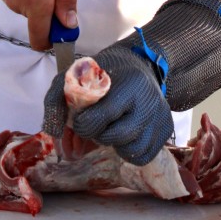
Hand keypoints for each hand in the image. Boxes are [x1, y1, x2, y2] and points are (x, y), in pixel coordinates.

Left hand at [42, 46, 173, 165]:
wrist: (142, 64)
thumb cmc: (106, 72)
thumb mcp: (76, 75)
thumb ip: (57, 99)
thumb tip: (54, 133)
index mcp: (128, 84)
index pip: (100, 118)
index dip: (83, 124)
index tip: (81, 118)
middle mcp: (149, 102)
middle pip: (117, 137)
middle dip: (99, 134)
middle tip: (95, 124)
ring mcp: (160, 117)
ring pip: (132, 150)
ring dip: (114, 144)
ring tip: (111, 128)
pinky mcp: (166, 129)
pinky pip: (144, 155)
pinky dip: (129, 150)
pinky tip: (124, 135)